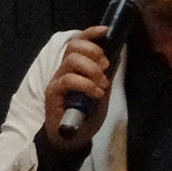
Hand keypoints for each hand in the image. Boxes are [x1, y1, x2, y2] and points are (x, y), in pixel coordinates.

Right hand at [43, 26, 112, 152]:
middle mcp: (63, 70)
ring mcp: (57, 82)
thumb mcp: (101, 92)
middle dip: (93, 51)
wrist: (71, 139)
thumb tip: (118, 55)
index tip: (106, 30)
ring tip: (101, 85)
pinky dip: (86, 84)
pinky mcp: (53, 94)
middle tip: (105, 67)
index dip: (90, 33)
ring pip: (71, 61)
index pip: (77, 42)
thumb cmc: (85, 115)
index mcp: (74, 67)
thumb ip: (106, 76)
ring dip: (91, 69)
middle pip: (73, 47)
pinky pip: (68, 80)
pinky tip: (96, 94)